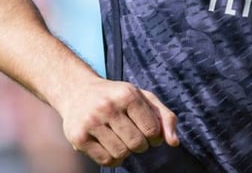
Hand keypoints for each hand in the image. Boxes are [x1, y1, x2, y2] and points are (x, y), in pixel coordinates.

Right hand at [58, 77, 179, 166]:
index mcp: (127, 94)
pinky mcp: (78, 137)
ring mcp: (91, 122)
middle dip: (140, 144)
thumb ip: (164, 118)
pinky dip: (112, 158)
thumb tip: (174, 142)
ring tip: (119, 138)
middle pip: (137, 144)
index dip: (154, 136)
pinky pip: (105, 161)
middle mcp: (108, 106)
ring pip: (121, 154)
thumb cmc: (117, 96)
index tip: (147, 130)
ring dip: (125, 151)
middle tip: (132, 134)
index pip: (152, 130)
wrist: (76, 91)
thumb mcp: (143, 98)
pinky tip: (108, 144)